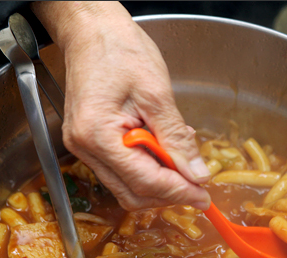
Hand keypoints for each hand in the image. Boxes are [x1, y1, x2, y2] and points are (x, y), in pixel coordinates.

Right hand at [31, 1, 210, 210]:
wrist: (92, 31)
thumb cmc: (120, 51)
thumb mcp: (157, 94)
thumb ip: (176, 139)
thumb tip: (195, 173)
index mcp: (97, 135)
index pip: (144, 181)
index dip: (178, 192)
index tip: (203, 196)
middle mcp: (85, 148)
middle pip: (131, 193)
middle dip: (168, 194)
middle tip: (198, 186)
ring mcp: (83, 147)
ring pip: (125, 186)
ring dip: (158, 183)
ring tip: (183, 163)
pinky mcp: (89, 142)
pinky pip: (120, 169)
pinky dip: (146, 169)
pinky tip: (164, 151)